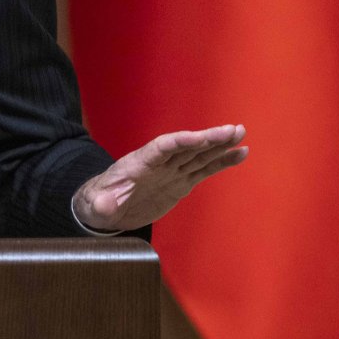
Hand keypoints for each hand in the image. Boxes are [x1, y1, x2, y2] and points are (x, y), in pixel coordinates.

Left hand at [73, 124, 247, 231]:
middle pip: (187, 147)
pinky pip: (204, 170)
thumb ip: (102, 204)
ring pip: (199, 155)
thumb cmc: (99, 202)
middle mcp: (159, 162)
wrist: (106, 208)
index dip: (181, 142)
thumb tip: (103, 206)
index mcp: (139, 162)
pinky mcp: (181, 183)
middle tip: (233, 130)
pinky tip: (240, 154)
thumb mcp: (97, 205)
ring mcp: (172, 171)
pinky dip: (222, 162)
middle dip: (209, 138)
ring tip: (241, 134)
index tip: (200, 137)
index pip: (162, 147)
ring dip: (220, 145)